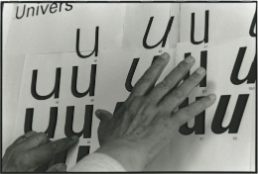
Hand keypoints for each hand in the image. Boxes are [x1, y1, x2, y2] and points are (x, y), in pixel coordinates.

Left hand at [2, 131, 78, 171]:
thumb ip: (50, 172)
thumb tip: (61, 166)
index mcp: (28, 160)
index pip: (52, 147)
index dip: (65, 143)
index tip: (72, 139)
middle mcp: (20, 151)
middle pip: (42, 137)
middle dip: (50, 144)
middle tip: (54, 154)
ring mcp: (13, 150)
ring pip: (32, 134)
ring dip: (40, 141)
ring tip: (43, 152)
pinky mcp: (9, 150)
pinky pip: (22, 138)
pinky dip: (29, 141)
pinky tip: (32, 150)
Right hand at [95, 53, 215, 170]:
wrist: (121, 152)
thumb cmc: (114, 141)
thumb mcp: (106, 126)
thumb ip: (105, 117)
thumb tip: (100, 113)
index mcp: (134, 101)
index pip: (148, 79)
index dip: (157, 67)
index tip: (164, 58)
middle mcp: (149, 103)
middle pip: (167, 82)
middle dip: (180, 69)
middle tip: (189, 60)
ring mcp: (160, 112)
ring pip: (179, 92)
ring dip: (191, 81)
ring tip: (200, 71)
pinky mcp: (169, 124)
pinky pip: (188, 112)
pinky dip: (200, 105)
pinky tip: (209, 98)